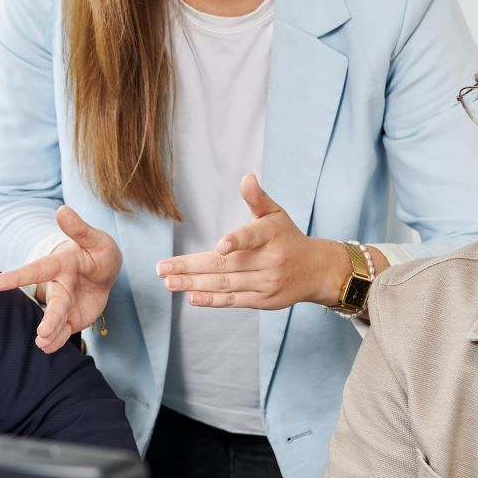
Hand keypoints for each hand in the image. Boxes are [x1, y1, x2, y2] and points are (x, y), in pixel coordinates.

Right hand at [0, 205, 123, 353]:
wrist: (105, 273)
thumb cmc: (98, 252)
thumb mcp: (96, 240)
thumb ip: (80, 229)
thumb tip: (62, 210)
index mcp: (60, 264)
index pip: (37, 270)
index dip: (16, 277)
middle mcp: (59, 286)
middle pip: (52, 303)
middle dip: (47, 318)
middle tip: (40, 333)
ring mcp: (64, 304)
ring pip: (56, 320)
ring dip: (50, 333)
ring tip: (42, 344)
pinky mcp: (71, 318)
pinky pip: (63, 332)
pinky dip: (56, 341)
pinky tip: (48, 348)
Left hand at [156, 174, 348, 309]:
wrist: (316, 270)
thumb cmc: (287, 237)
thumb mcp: (275, 214)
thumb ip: (257, 198)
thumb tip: (246, 177)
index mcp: (271, 234)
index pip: (252, 237)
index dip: (237, 241)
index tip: (220, 246)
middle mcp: (270, 260)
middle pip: (225, 265)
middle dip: (190, 267)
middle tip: (162, 268)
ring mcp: (266, 283)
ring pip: (225, 284)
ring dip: (194, 284)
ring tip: (168, 282)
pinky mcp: (263, 300)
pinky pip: (234, 301)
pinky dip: (211, 300)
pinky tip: (191, 296)